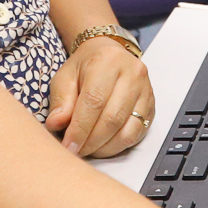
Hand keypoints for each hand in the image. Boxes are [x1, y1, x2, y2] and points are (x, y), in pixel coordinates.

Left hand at [45, 36, 155, 156]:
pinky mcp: (151, 105)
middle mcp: (132, 74)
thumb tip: (56, 125)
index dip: (80, 128)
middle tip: (76, 151)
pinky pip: (137, 133)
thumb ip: (61, 101)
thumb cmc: (86, 66)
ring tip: (88, 149)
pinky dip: (118, 145)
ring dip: (105, 147)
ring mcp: (145, 90)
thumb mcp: (65, 76)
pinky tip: (104, 145)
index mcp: (108, 61)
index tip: (68, 146)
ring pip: (127, 130)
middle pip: (112, 118)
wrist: (109, 55)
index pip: (94, 101)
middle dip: (91, 142)